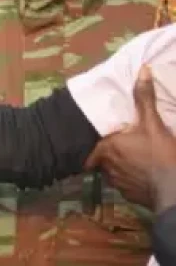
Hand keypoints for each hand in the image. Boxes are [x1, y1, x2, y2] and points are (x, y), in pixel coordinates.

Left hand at [89, 65, 175, 208]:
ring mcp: (116, 183)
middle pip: (104, 155)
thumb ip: (144, 99)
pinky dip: (131, 179)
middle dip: (114, 150)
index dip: (104, 137)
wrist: (174, 192)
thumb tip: (143, 70)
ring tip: (136, 159)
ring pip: (113, 169)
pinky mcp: (127, 196)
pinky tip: (143, 174)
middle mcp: (106, 166)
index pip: (97, 140)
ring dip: (121, 165)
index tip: (112, 135)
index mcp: (107, 147)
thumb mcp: (153, 124)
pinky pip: (124, 184)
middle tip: (127, 145)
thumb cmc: (161, 155)